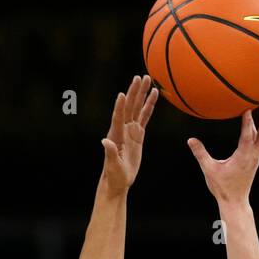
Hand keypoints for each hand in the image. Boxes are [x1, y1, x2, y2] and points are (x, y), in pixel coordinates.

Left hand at [101, 75, 159, 193]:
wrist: (118, 181)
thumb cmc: (114, 175)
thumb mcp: (112, 166)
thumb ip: (110, 153)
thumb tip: (104, 142)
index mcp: (115, 135)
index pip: (118, 118)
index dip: (120, 107)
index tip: (123, 94)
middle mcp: (122, 129)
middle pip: (129, 107)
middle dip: (135, 92)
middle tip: (140, 77)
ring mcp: (130, 130)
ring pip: (137, 108)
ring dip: (142, 94)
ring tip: (148, 80)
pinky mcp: (137, 134)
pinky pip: (144, 117)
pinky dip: (149, 106)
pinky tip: (154, 95)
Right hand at [187, 98, 258, 203]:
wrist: (235, 201)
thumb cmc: (222, 187)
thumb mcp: (209, 170)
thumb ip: (200, 154)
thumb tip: (190, 140)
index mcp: (243, 157)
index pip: (248, 135)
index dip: (248, 121)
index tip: (247, 106)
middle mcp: (253, 155)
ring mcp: (256, 156)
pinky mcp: (255, 157)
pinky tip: (257, 119)